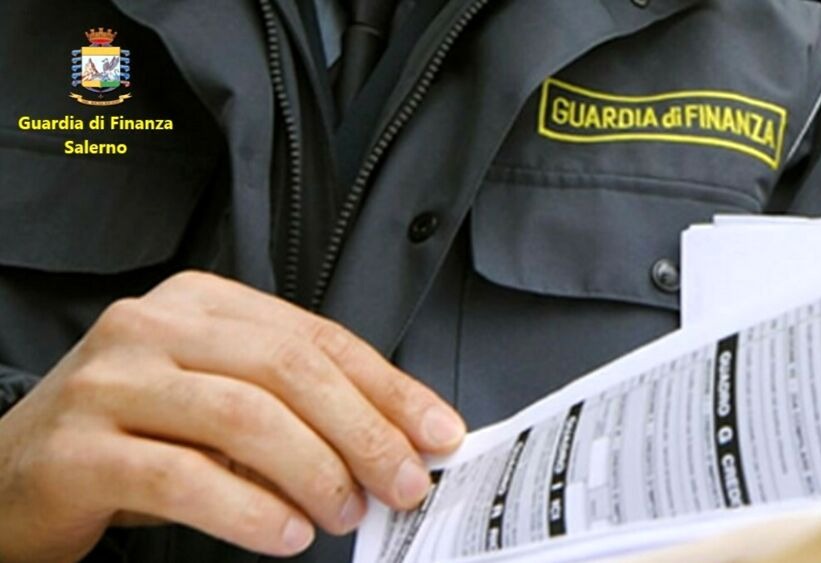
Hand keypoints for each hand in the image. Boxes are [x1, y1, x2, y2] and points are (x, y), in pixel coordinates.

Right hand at [0, 271, 465, 561]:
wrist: (10, 475)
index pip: (317, 337)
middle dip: (363, 431)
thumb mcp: (219, 403)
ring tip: (347, 513)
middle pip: (288, 369)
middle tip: (404, 482)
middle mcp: (154, 328)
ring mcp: (111, 382)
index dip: (388, 388)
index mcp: (201, 304)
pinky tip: (288, 534)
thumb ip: (295, 408)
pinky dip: (250, 510)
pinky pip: (184, 478)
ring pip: (244, 416)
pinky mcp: (79, 449)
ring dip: (315, 471)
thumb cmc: (134, 436)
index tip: (438, 433)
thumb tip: (394, 442)